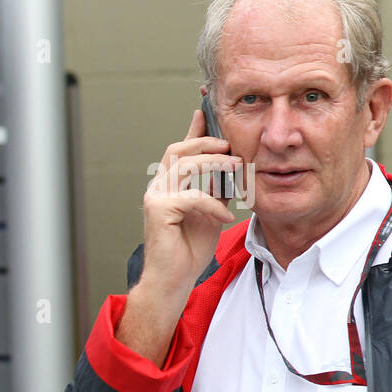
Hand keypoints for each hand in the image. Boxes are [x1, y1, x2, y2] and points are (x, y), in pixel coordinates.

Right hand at [138, 108, 240, 295]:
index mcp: (171, 185)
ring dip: (214, 164)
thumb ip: (215, 192)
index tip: (207, 112)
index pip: (182, 150)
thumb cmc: (189, 249)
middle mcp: (159, 186)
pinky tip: (226, 216)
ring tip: (236, 168)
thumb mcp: (210, 214)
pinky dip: (212, 204)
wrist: (174, 279)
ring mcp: (156, 197)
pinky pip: (190, 197)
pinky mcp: (158, 211)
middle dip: (206, 142)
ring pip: (184, 166)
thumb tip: (232, 172)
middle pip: (180, 151)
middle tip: (231, 145)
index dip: (194, 130)